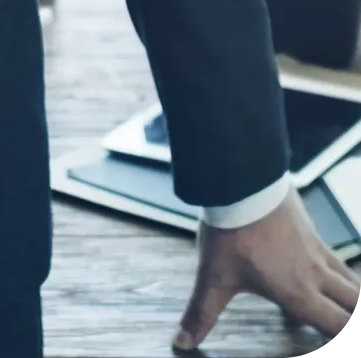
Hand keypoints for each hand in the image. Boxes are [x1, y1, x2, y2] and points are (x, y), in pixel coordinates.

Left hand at [174, 184, 360, 350]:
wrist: (241, 182)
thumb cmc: (230, 230)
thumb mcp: (213, 276)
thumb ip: (201, 312)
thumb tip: (182, 342)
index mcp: (298, 295)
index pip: (340, 328)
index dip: (342, 339)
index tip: (330, 340)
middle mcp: (316, 275)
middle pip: (356, 305)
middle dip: (354, 319)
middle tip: (343, 326)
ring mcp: (318, 250)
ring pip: (352, 281)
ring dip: (353, 298)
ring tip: (346, 307)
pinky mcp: (312, 230)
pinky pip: (337, 257)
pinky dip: (341, 272)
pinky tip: (325, 271)